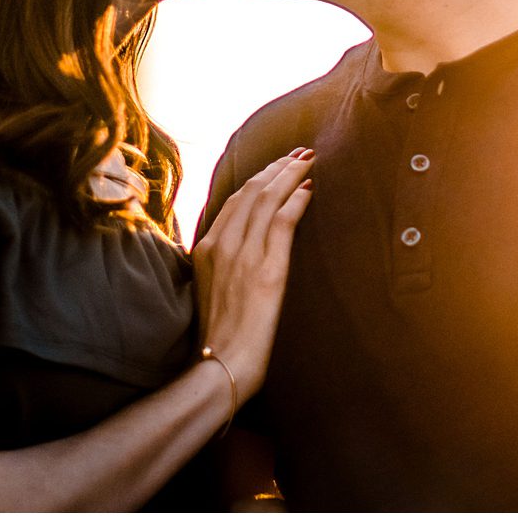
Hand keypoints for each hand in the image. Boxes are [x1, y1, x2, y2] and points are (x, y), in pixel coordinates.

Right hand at [192, 149, 313, 400]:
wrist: (222, 364)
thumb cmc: (219, 337)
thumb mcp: (209, 290)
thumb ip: (220, 265)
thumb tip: (236, 252)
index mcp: (206, 248)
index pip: (235, 200)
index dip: (258, 179)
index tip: (275, 166)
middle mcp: (223, 244)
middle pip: (252, 192)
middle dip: (277, 168)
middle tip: (298, 153)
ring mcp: (245, 255)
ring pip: (268, 199)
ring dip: (290, 175)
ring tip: (308, 160)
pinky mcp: (267, 268)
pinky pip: (283, 221)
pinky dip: (297, 199)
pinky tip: (310, 188)